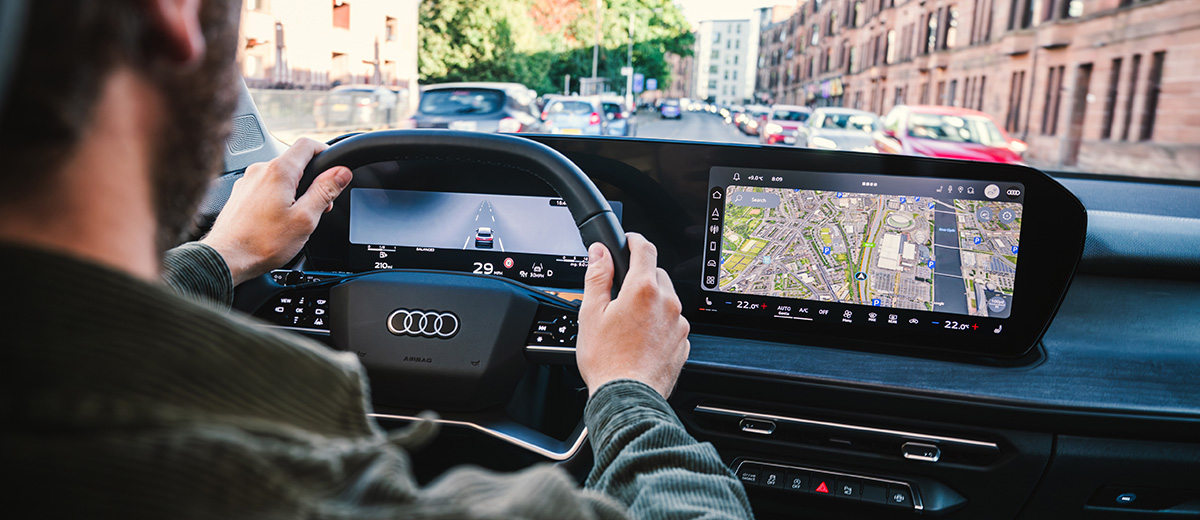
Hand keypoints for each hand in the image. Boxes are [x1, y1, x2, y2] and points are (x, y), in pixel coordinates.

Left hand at [201, 138, 351, 284]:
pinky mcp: (240, 194)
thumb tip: (341, 173)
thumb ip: (325, 191)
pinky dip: (277, 197)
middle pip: (295, 162)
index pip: (307, 144)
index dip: (326, 152)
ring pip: (280, 176)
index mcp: (279, 171)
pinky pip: (265, 187)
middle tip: (319, 206)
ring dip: (294, 190)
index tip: (334, 168)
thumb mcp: (305, 219)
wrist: (226, 258)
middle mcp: (260, 170)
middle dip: (312, 180)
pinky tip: (277, 220)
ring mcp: (247, 181)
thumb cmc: (262, 242)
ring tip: (296, 218)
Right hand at [576, 233, 689, 398]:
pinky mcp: (683, 342)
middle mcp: (667, 302)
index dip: (634, 240)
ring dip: (651, 302)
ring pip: (666, 299)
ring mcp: (678, 323)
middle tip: (619, 295)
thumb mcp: (590, 313)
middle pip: (656, 274)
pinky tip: (641, 339)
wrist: (627, 397)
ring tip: (629, 324)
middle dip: (639, 277)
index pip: (645, 249)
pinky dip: (660, 324)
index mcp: (643, 290)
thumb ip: (597, 277)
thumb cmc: (607, 361)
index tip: (628, 241)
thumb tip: (599, 253)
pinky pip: (673, 322)